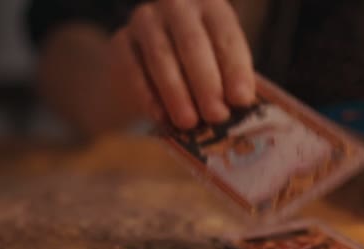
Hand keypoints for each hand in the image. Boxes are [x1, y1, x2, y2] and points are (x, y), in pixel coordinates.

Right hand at [108, 0, 254, 129]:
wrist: (150, 74)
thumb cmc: (197, 72)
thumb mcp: (220, 70)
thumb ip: (230, 84)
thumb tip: (240, 107)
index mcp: (211, 7)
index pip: (226, 35)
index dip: (236, 69)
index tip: (242, 101)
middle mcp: (177, 6)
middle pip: (192, 44)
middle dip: (206, 83)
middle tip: (217, 116)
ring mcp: (145, 21)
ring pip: (161, 57)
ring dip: (177, 93)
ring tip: (189, 122)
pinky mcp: (120, 42)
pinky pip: (133, 70)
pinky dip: (148, 96)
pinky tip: (160, 117)